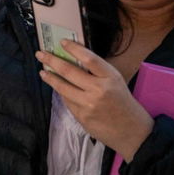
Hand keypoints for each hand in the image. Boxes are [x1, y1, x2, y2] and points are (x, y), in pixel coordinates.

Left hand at [37, 40, 154, 159]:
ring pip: (62, 87)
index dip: (74, 48)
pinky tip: (58, 88)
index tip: (62, 42)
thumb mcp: (116, 82)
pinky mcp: (81, 116)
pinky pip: (67, 101)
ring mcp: (88, 104)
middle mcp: (99, 90)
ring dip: (50, 77)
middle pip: (69, 71)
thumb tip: (73, 59)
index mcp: (111, 77)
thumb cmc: (123, 103)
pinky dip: (61, 93)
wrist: (132, 132)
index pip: (89, 58)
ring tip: (43, 71)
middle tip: (41, 53)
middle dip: (52, 60)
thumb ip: (97, 72)